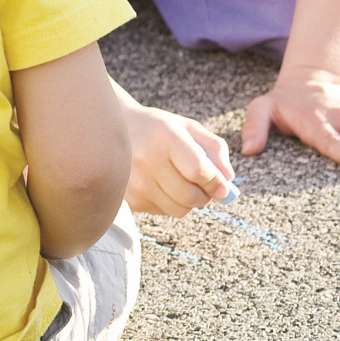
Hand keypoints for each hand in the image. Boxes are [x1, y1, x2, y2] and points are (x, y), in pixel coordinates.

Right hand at [115, 101, 234, 217]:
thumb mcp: (188, 128)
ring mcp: (135, 181)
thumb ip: (214, 148)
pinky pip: (162, 212)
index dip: (215, 182)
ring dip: (190, 203)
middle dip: (206, 196)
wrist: (111, 131)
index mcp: (166, 136)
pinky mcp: (129, 198)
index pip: (197, 169)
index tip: (224, 188)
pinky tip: (164, 186)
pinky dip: (171, 204)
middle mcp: (147, 159)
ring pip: (177, 209)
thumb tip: (228, 178)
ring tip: (185, 185)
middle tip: (207, 189)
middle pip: (189, 195)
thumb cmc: (158, 129)